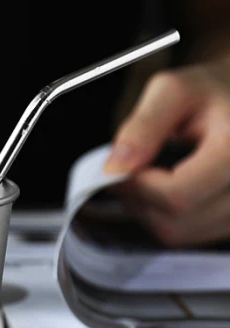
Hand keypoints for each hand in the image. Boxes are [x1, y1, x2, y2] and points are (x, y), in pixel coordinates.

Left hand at [104, 60, 229, 246]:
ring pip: (179, 234)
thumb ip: (142, 127)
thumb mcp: (173, 91)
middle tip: (129, 170)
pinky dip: (167, 217)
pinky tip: (166, 189)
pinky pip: (190, 235)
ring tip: (148, 176)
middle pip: (175, 221)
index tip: (121, 166)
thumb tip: (115, 168)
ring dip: (149, 210)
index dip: (137, 186)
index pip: (176, 196)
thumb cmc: (211, 92)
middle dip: (138, 198)